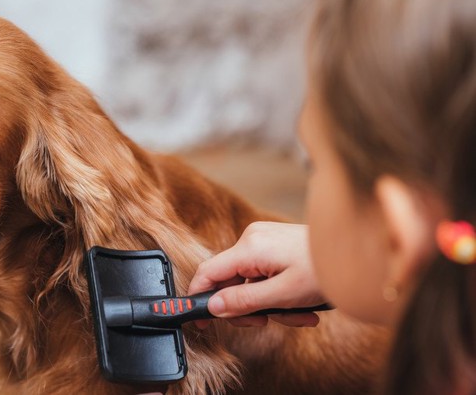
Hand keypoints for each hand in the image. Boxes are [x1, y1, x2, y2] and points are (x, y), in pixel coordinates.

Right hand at [188, 222, 325, 327]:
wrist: (360, 254)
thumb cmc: (325, 271)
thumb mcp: (283, 295)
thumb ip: (244, 301)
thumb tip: (214, 306)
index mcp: (249, 248)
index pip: (208, 273)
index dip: (200, 297)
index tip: (200, 321)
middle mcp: (252, 239)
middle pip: (231, 281)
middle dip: (249, 307)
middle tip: (267, 322)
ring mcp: (263, 240)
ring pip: (250, 282)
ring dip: (269, 304)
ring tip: (299, 315)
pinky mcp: (274, 244)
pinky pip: (263, 274)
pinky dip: (277, 292)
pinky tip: (301, 304)